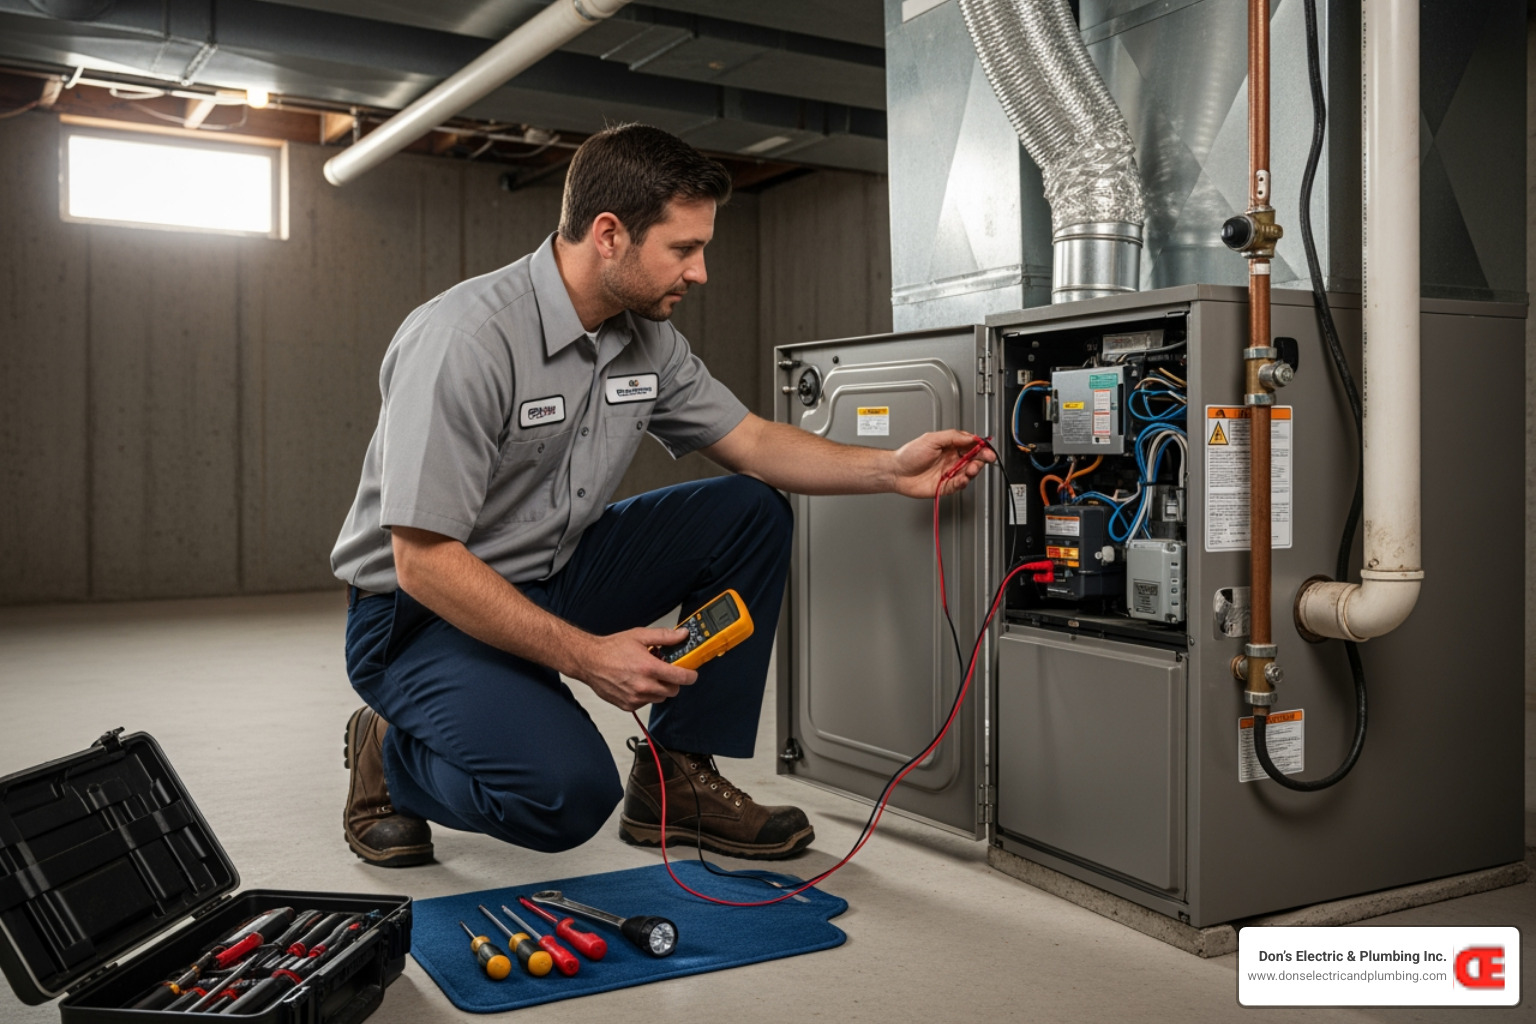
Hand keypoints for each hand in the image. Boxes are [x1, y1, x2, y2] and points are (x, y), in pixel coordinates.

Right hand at [572, 627, 698, 712]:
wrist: (589, 661)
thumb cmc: (611, 649)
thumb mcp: (640, 636)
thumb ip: (664, 637)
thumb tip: (682, 635)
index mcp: (648, 668)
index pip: (680, 677)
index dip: (690, 676)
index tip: (692, 674)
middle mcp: (643, 685)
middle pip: (673, 690)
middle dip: (673, 681)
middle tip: (665, 671)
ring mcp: (635, 697)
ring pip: (660, 698)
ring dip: (660, 689)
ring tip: (648, 676)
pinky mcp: (628, 705)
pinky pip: (646, 703)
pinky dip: (647, 695)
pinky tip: (637, 683)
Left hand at [890, 430, 994, 498]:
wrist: (896, 472)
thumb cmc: (909, 455)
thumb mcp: (931, 439)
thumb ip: (953, 436)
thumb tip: (970, 437)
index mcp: (950, 447)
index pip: (971, 445)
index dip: (980, 446)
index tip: (986, 448)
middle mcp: (951, 460)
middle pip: (973, 459)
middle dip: (982, 459)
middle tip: (985, 458)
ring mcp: (949, 473)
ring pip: (968, 473)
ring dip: (973, 470)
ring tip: (971, 468)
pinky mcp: (945, 486)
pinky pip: (959, 485)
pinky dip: (963, 482)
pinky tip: (962, 478)